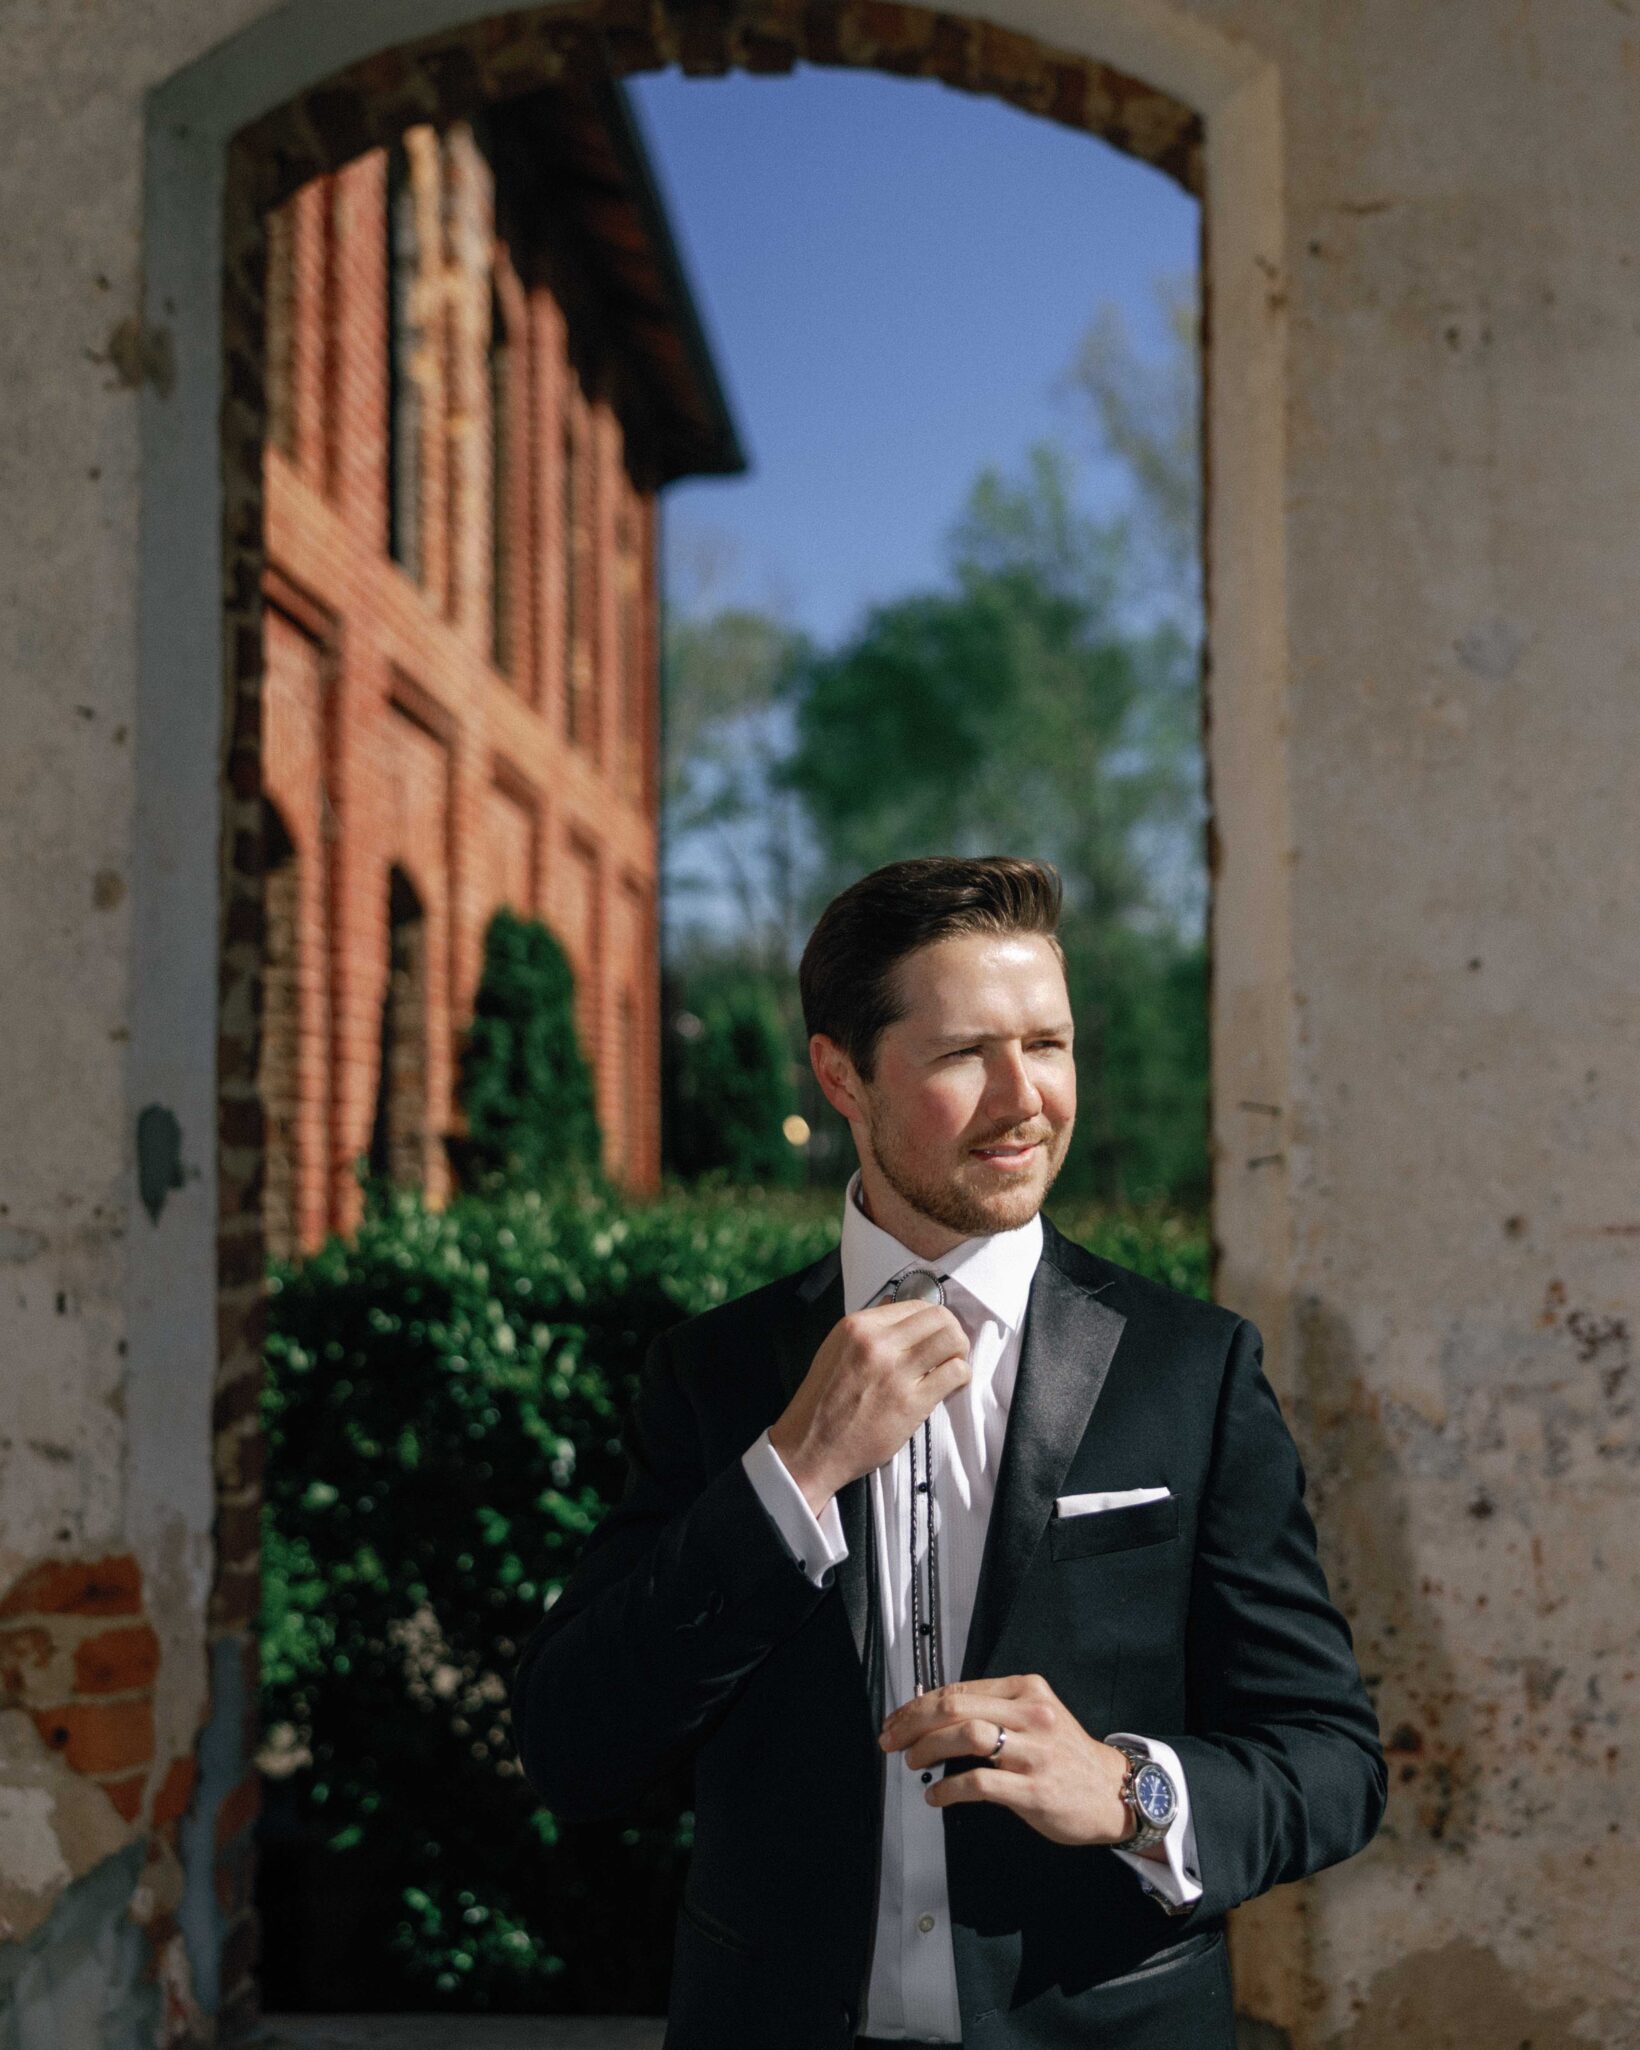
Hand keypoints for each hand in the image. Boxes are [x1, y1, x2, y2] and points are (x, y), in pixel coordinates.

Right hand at [769, 1300, 970, 1513]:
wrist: (810, 1448)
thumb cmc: (822, 1403)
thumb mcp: (835, 1351)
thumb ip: (867, 1330)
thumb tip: (894, 1305)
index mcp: (857, 1326)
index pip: (914, 1305)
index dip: (931, 1319)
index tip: (933, 1334)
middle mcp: (877, 1343)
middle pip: (939, 1317)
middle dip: (952, 1330)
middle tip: (950, 1348)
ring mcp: (895, 1372)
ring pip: (952, 1340)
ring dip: (960, 1351)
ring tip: (953, 1364)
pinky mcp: (911, 1402)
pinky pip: (954, 1373)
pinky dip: (960, 1376)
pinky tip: (952, 1384)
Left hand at [878, 1673, 1134, 1847]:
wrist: (1112, 1792)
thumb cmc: (1067, 1756)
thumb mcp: (1035, 1717)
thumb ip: (993, 1711)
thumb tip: (934, 1715)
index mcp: (1027, 1690)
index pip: (959, 1689)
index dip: (918, 1704)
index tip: (898, 1719)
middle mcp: (1032, 1714)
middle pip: (956, 1707)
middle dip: (913, 1722)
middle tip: (892, 1739)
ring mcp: (1034, 1752)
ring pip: (966, 1736)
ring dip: (928, 1749)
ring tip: (913, 1761)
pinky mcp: (1034, 1789)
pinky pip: (979, 1783)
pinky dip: (948, 1789)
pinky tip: (937, 1795)